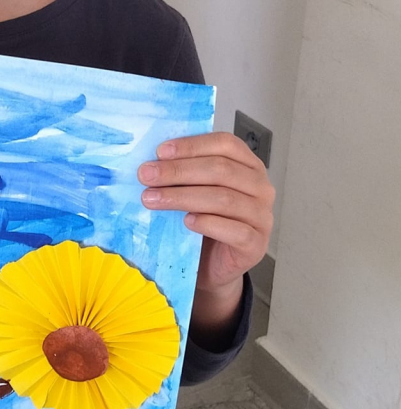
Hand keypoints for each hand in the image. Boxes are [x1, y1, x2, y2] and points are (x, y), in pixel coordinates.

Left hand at [137, 132, 274, 340]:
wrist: (211, 265)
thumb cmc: (202, 220)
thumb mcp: (194, 190)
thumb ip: (184, 173)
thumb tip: (152, 160)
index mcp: (248, 165)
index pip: (225, 144)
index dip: (192, 145)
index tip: (160, 152)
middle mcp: (260, 187)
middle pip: (221, 170)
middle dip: (178, 171)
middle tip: (146, 175)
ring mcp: (262, 217)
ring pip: (224, 199)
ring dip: (183, 197)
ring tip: (151, 199)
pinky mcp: (256, 245)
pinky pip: (235, 231)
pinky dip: (208, 224)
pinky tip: (186, 222)